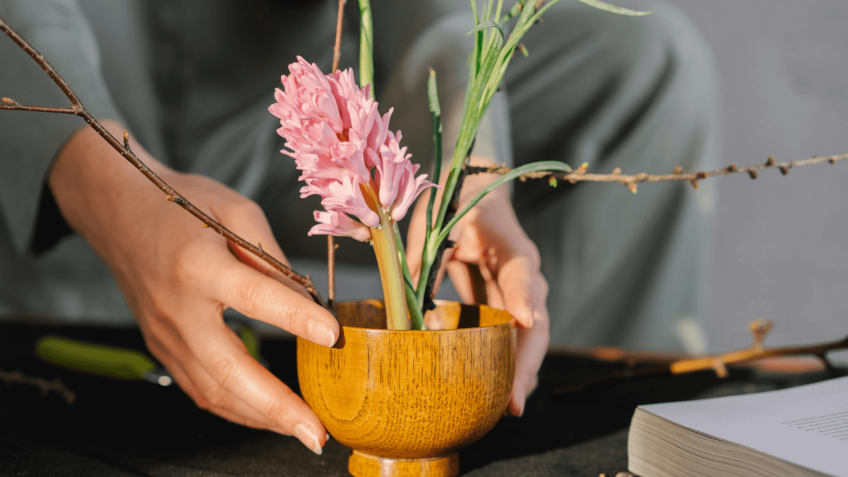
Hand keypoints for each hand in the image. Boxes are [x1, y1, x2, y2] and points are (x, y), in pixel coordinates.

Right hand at [49, 121, 336, 452]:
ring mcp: (165, 334)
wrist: (117, 211)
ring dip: (260, 417)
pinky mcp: (161, 347)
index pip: (254, 295)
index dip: (296, 318)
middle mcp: (178, 307)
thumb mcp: (235, 210)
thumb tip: (306, 301)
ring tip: (302, 430)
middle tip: (316, 432)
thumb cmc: (180, 204)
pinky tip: (266, 415)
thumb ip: (271, 257)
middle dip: (276, 407)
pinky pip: (199, 389)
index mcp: (199, 264)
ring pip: (212, 391)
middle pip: (227, 369)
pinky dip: (236, 408)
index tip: (334, 337)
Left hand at [406, 158, 548, 416]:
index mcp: (511, 246)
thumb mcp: (439, 220)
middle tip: (514, 400)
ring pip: (529, 338)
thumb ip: (424, 258)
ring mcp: (519, 294)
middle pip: (535, 322)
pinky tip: (500, 395)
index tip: (524, 321)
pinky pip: (514, 339)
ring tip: (509, 408)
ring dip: (521, 373)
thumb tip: (401, 303)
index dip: (522, 297)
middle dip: (526, 363)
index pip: (521, 272)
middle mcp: (524, 275)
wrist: (478, 193)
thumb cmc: (458, 203)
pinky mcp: (508, 306)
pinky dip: (509, 366)